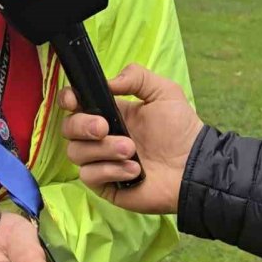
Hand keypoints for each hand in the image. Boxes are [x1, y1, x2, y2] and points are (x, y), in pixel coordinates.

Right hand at [58, 64, 203, 213]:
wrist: (193, 166)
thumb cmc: (180, 130)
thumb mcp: (164, 92)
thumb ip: (136, 77)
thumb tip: (107, 81)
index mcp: (108, 113)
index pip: (73, 104)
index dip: (67, 100)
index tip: (74, 102)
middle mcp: (99, 136)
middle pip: (68, 128)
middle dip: (82, 125)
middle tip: (105, 128)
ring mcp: (100, 161)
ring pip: (76, 152)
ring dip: (103, 150)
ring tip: (132, 151)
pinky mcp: (104, 184)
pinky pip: (89, 175)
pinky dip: (110, 170)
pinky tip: (134, 170)